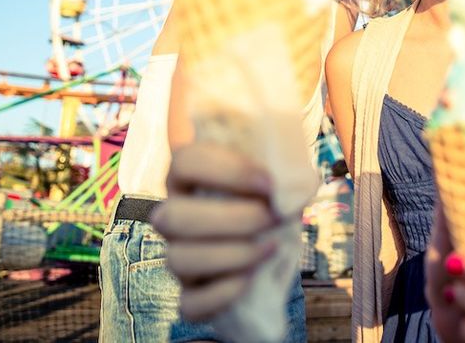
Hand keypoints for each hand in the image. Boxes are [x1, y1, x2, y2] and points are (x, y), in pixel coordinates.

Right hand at [151, 140, 281, 320]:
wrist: (272, 237)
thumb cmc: (266, 197)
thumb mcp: (271, 173)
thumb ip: (273, 161)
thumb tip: (292, 177)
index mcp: (188, 177)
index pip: (184, 162)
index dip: (226, 171)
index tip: (269, 183)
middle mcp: (173, 215)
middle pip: (172, 216)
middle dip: (230, 219)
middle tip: (272, 217)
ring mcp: (178, 256)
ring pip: (178, 260)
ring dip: (232, 255)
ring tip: (270, 248)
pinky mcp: (191, 293)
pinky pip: (189, 304)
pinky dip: (221, 295)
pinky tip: (250, 280)